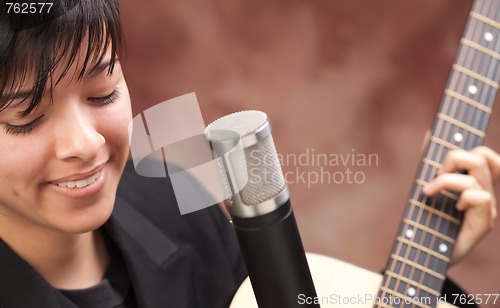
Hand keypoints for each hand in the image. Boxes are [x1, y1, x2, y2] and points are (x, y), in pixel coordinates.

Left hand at [423, 146, 499, 264]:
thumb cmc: (426, 221)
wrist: (424, 255)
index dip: (474, 146)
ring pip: (479, 175)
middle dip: (455, 156)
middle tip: (435, 173)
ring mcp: (486, 208)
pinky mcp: (484, 223)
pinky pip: (482, 197)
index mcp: (472, 184)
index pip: (488, 157)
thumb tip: (430, 133)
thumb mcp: (426, 185)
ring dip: (448, 179)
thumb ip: (430, 162)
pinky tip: (453, 208)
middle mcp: (483, 193)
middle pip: (483, 157)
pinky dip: (464, 196)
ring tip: (429, 191)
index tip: (447, 148)